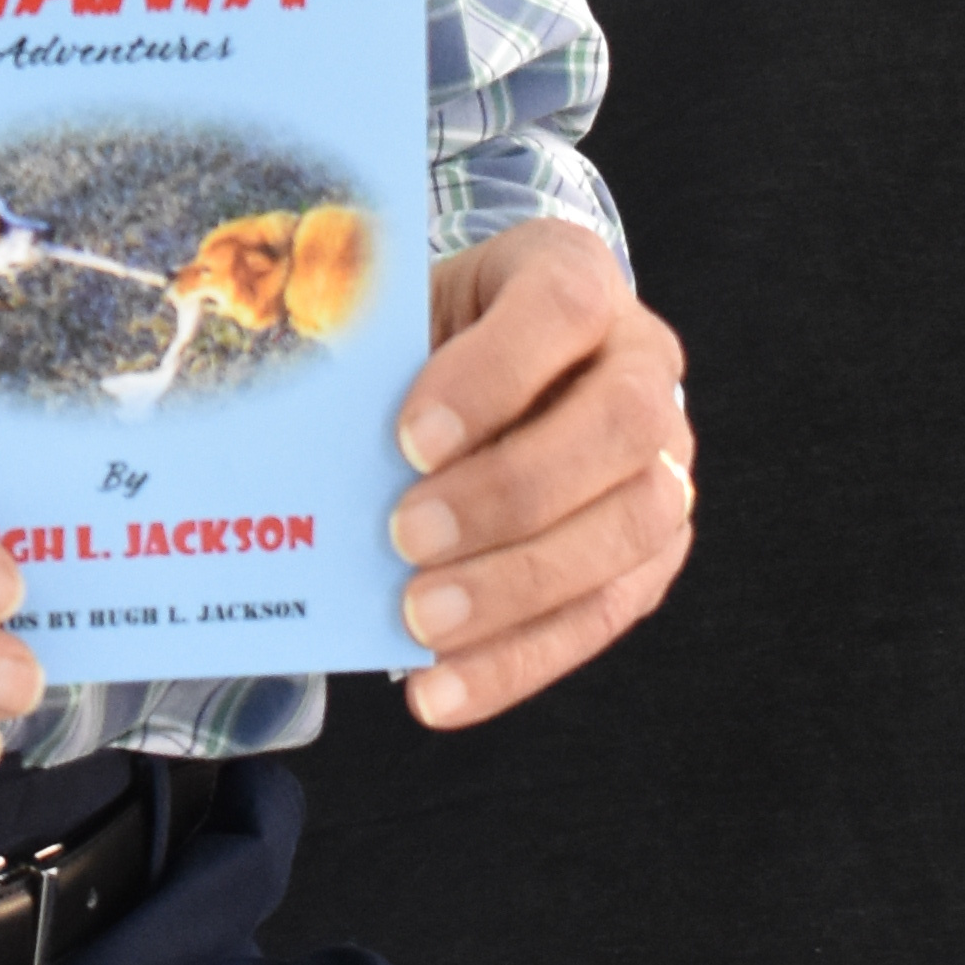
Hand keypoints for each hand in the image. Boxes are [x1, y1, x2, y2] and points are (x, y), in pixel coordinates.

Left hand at [384, 222, 693, 727]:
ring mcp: (664, 458)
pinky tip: (440, 688)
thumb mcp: (392, 320)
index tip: (410, 438)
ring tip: (420, 621)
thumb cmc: (422, 346)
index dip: (494, 374)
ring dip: (520, 584)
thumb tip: (301, 435)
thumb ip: (365, 357)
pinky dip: (519, 659)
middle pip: (622, 424)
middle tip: (406, 536)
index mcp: (573, 276)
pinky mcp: (652, 550)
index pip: (564, 306)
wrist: (477, 379)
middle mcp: (643, 360)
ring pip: (634, 525)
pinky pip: (606, 613)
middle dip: (512, 491)